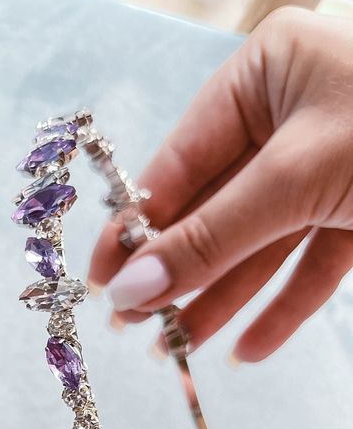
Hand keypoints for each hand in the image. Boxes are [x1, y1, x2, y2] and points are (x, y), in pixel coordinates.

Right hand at [89, 7, 352, 362]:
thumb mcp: (297, 177)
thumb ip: (211, 236)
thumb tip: (129, 287)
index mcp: (264, 75)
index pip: (180, 162)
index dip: (138, 227)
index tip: (102, 282)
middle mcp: (290, 116)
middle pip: (216, 210)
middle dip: (178, 274)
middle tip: (133, 329)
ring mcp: (327, 165)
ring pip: (259, 244)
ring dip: (220, 301)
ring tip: (176, 353)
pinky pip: (311, 264)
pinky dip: (283, 308)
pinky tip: (247, 350)